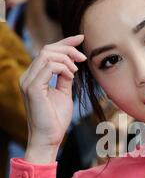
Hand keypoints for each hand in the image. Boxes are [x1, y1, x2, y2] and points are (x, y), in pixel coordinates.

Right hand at [20, 35, 86, 153]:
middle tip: (83, 58)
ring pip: (47, 54)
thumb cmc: (55, 120)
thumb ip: (65, 78)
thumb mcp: (63, 93)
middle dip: (68, 48)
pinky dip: (63, 67)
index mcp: (34, 77)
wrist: (49, 139)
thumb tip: (72, 65)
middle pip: (47, 49)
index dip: (64, 42)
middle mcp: (28, 77)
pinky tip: (71, 76)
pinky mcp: (32, 88)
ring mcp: (28, 81)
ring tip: (76, 72)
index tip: (81, 38)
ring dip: (66, 59)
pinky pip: (48, 66)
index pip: (47, 52)